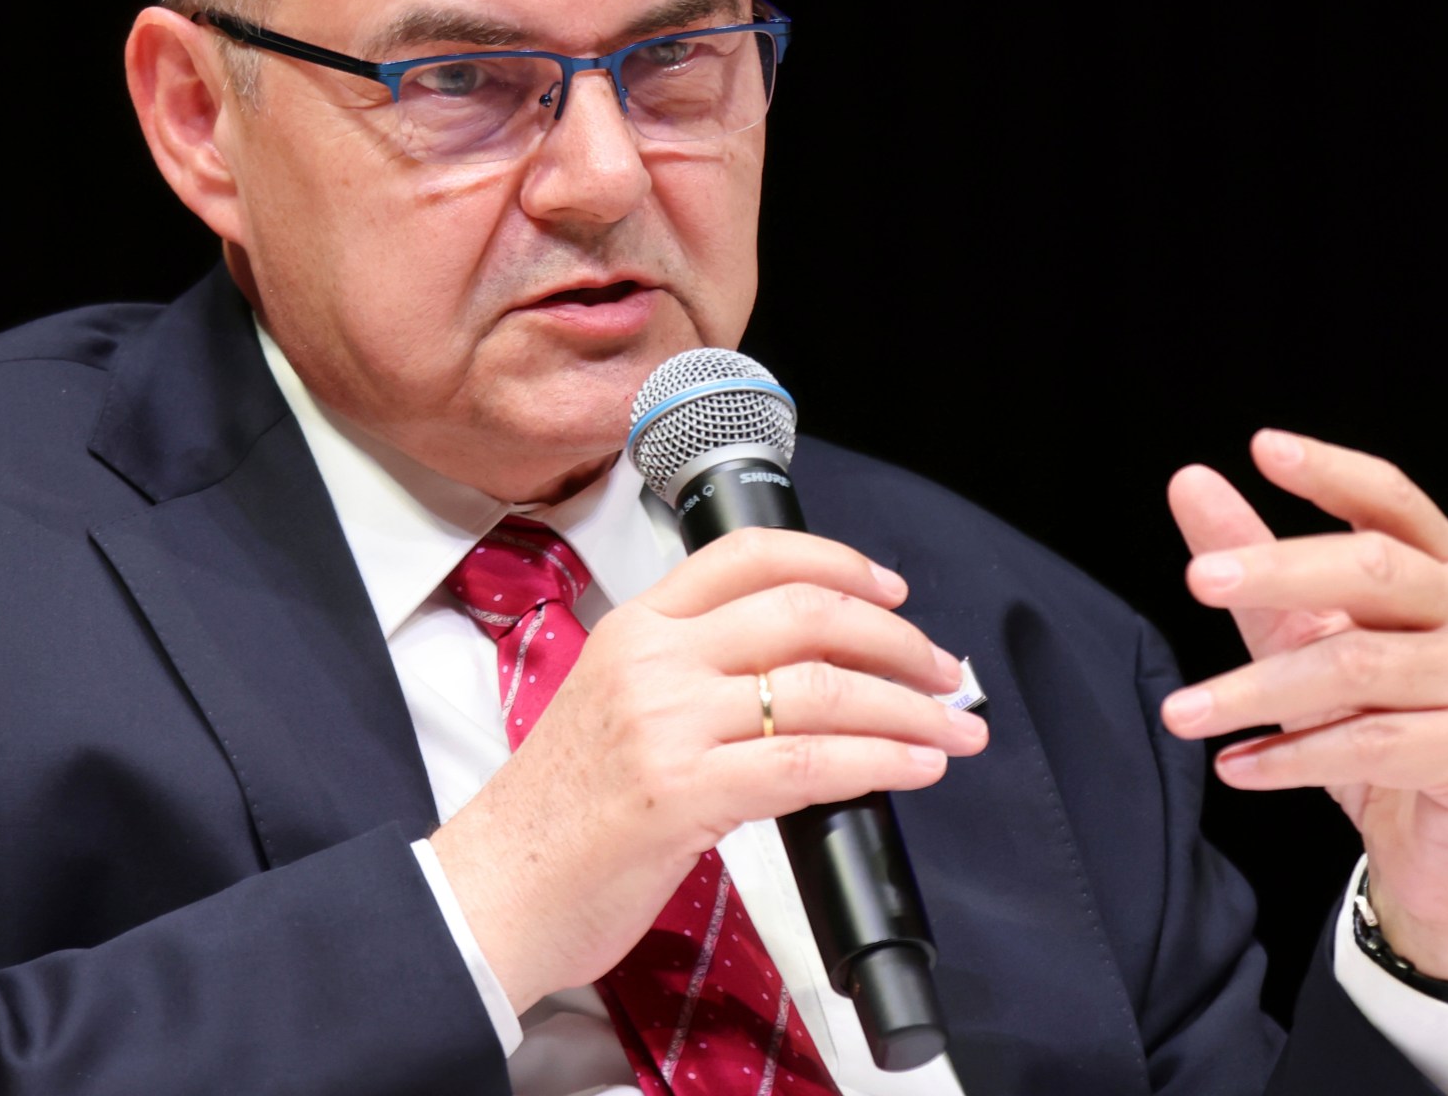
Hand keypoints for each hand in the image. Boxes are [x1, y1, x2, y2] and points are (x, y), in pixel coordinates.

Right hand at [429, 528, 986, 1012]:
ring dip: (909, 707)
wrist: (495, 892)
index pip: (749, 554)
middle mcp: (653, 660)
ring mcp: (666, 723)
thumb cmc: (559, 818)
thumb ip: (693, 682)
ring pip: (822, 686)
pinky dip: (882, 760)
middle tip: (943, 671)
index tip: (891, 590)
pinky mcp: (684, 792)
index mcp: (636, 628)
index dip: (838, 562)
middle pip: (805, 611)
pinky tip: (914, 767)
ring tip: (952, 729)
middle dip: (896, 639)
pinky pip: (811, 762)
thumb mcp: (617, 710)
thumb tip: (806, 684)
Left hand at [1157, 431, 1447, 1022]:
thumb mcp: (1304, 636)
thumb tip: (1189, 481)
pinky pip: (1373, 745)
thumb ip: (1254, 564)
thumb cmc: (1375, 723)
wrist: (1442, 848)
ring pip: (1358, 666)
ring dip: (1255, 690)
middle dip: (1278, 570)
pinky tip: (1235, 767)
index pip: (1389, 500)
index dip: (1331, 472)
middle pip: (1374, 569)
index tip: (1263, 448)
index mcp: (1444, 566)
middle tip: (1197, 580)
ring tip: (1180, 713)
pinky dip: (1293, 758)